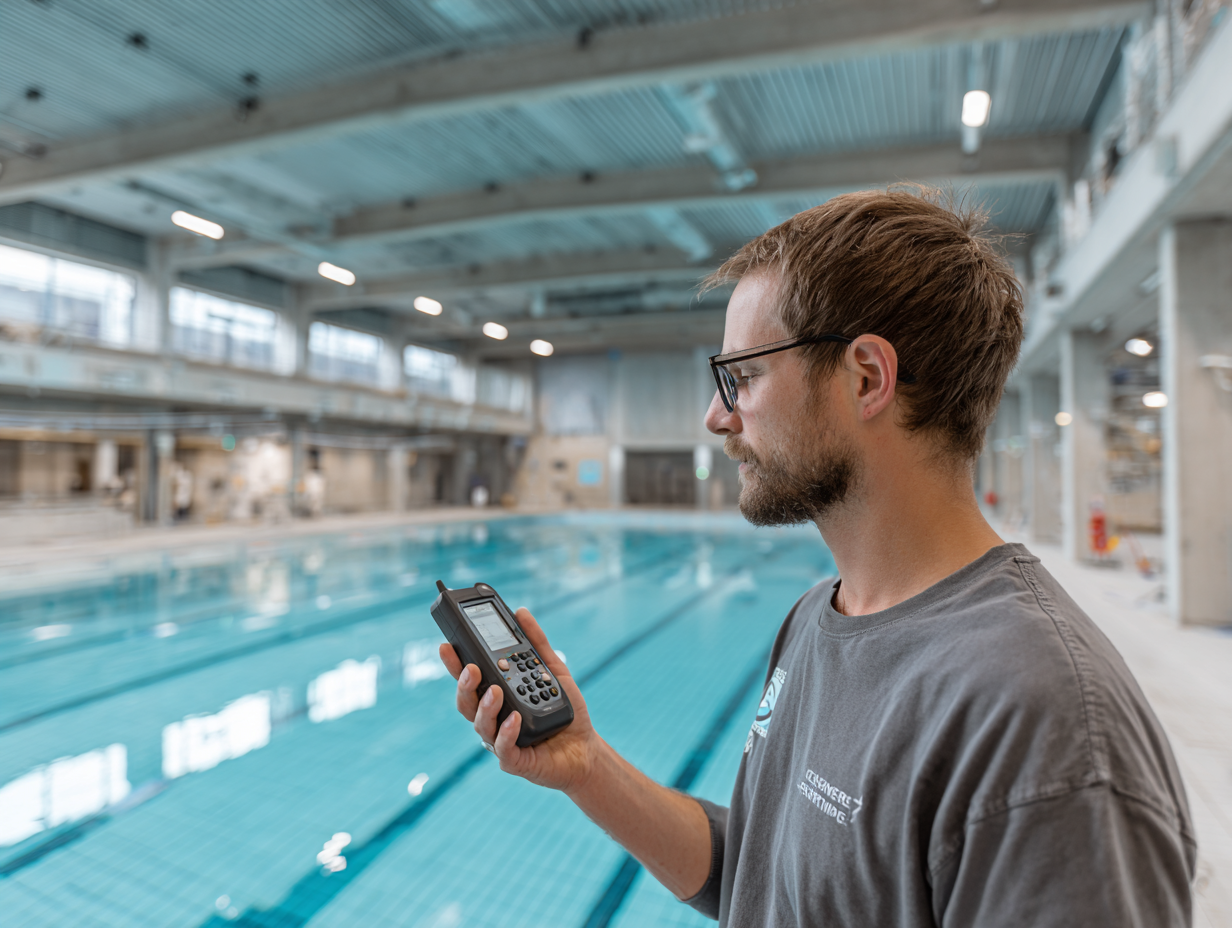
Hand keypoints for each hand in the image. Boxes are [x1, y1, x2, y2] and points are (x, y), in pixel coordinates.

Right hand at [439, 607, 600, 793]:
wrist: (586, 747)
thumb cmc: (566, 710)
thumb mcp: (553, 670)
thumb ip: (537, 643)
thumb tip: (521, 612)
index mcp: (497, 696)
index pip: (470, 679)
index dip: (455, 664)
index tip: (446, 645)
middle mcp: (494, 718)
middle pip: (467, 702)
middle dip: (464, 685)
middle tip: (471, 668)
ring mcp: (501, 740)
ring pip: (481, 725)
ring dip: (485, 707)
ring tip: (496, 691)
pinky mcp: (515, 761)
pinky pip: (503, 748)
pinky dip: (506, 733)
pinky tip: (514, 719)